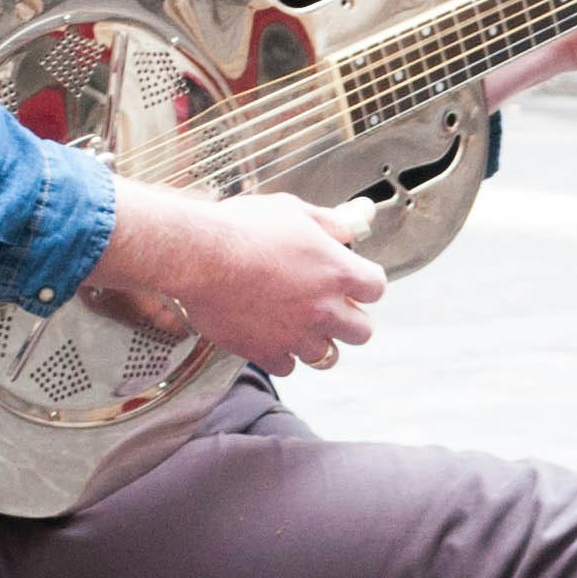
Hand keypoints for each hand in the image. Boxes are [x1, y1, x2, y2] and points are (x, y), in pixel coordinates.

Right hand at [95, 185, 385, 375]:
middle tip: (331, 309)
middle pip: (362, 331)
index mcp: (337, 271)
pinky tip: (271, 337)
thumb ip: (326, 223)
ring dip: (317, 341)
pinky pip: (288, 367)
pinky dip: (283, 355)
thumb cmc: (242, 228)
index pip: (376, 288)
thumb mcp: (291, 210)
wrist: (199, 256)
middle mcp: (324, 308)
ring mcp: (296, 335)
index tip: (353, 282)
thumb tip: (346, 231)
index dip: (365, 284)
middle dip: (350, 320)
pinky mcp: (266, 352)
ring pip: (327, 356)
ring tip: (299, 325)